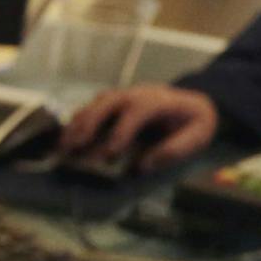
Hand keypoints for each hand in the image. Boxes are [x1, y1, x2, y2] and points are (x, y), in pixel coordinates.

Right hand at [59, 86, 218, 172]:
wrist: (193, 105)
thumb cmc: (194, 123)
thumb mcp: (197, 136)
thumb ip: (174, 150)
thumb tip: (144, 166)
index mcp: (160, 100)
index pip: (137, 111)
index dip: (121, 131)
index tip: (108, 154)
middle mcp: (138, 94)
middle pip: (109, 102)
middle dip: (90, 123)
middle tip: (73, 148)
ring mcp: (124, 96)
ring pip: (96, 104)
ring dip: (78, 123)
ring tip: (62, 147)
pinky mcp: (114, 103)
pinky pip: (92, 108)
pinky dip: (77, 122)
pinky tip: (65, 140)